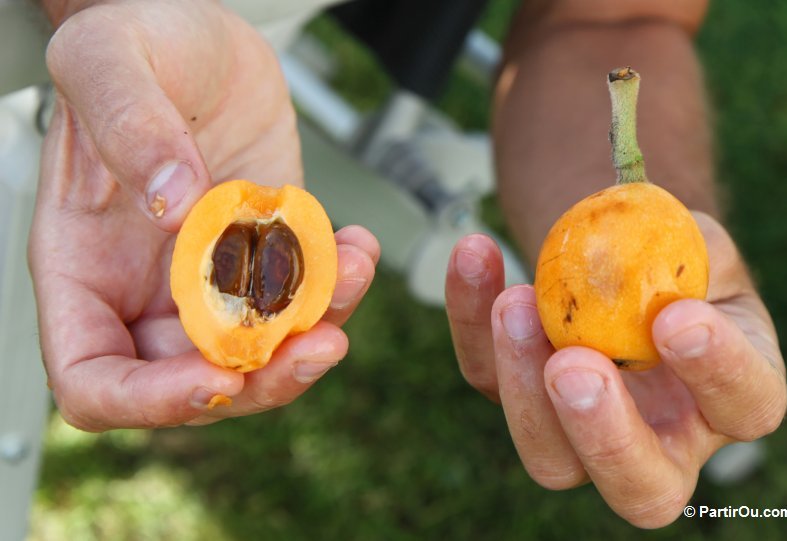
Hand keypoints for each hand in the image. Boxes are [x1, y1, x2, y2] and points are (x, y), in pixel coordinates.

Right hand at [29, 0, 378, 430]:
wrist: (200, 40)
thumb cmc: (137, 43)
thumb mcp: (112, 58)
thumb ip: (130, 126)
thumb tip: (172, 203)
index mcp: (84, 267)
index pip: (95, 379)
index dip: (150, 400)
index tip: (217, 376)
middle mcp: (146, 288)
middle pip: (194, 383)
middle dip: (262, 379)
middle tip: (321, 344)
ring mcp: (211, 278)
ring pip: (262, 350)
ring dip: (316, 332)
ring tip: (355, 272)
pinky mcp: (266, 257)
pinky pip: (303, 301)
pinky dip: (338, 288)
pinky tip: (356, 244)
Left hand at [445, 213, 786, 527]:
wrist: (620, 260)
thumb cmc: (675, 261)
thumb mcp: (697, 244)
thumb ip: (682, 252)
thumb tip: (630, 250)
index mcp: (728, 398)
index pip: (743, 406)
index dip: (716, 370)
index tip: (677, 317)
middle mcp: (662, 440)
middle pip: (639, 487)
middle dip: (601, 432)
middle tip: (571, 364)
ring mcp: (582, 433)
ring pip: (549, 456)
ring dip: (520, 381)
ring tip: (514, 302)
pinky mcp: (519, 399)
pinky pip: (485, 375)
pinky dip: (470, 316)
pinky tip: (475, 254)